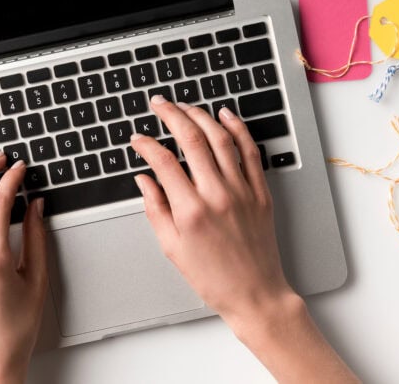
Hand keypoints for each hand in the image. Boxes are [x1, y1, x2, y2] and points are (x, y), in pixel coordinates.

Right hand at [130, 95, 293, 326]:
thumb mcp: (172, 248)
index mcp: (190, 211)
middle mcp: (216, 195)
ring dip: (200, 115)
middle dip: (171, 114)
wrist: (254, 293)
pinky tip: (225, 116)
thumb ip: (155, 209)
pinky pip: (250, 151)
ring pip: (220, 137)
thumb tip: (144, 179)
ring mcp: (242, 190)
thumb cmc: (212, 277)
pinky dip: (237, 128)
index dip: (146, 144)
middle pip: (192, 138)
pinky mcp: (260, 191)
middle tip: (159, 104)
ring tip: (185, 106)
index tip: (138, 139)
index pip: (163, 161)